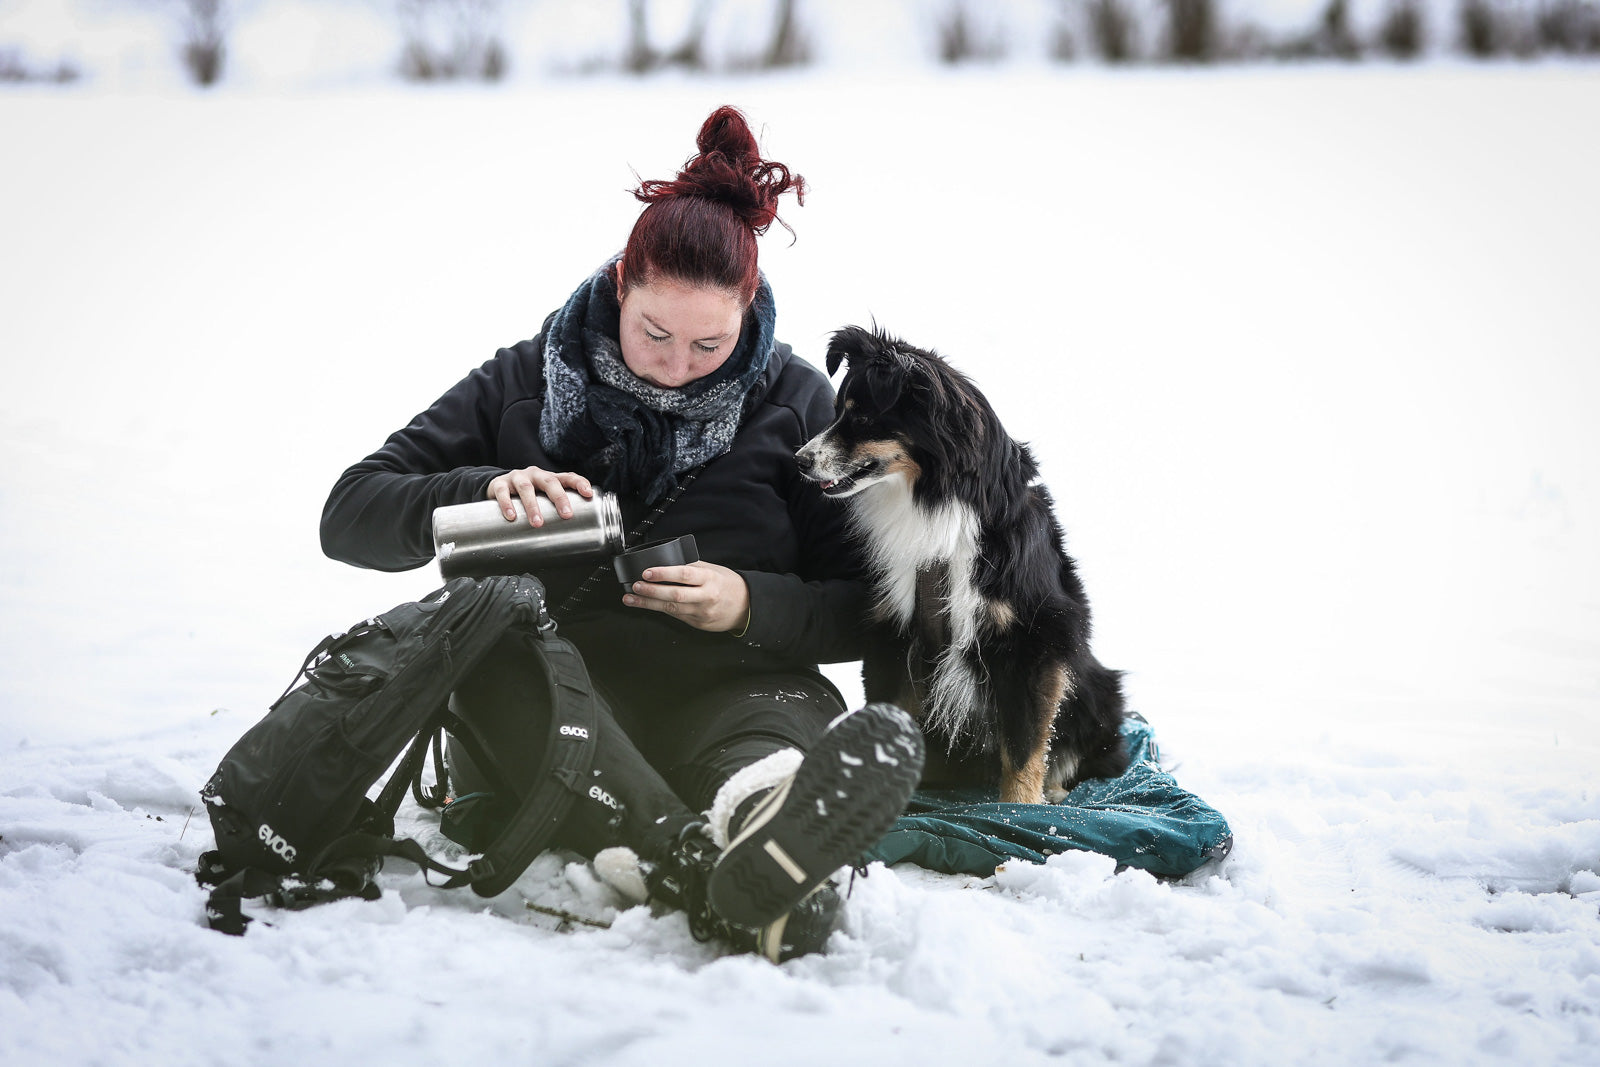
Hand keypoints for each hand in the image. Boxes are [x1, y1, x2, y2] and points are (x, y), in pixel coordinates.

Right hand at [486, 466, 593, 525]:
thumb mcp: (543, 498)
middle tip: (566, 515)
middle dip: (559, 498)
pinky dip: (507, 504)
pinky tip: (511, 517)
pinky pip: (503, 492)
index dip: (579, 483)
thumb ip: (556, 511)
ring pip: (526, 488)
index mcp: (549, 478)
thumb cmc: (528, 496)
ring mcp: (517, 477)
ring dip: (533, 506)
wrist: (498, 486)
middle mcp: (535, 475)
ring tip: (537, 523)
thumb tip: (575, 536)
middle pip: (549, 482)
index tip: (588, 494)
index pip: (568, 477)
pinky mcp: (499, 484)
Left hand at [623, 562, 750, 633]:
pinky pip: (676, 616)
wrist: (746, 607)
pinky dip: (659, 610)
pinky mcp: (697, 623)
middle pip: (675, 595)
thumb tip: (666, 562)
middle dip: (652, 591)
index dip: (664, 574)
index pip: (684, 575)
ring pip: (671, 608)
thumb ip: (692, 567)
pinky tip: (646, 606)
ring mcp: (701, 612)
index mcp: (709, 578)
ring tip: (631, 598)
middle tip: (636, 586)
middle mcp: (705, 596)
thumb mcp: (713, 570)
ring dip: (648, 604)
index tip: (647, 572)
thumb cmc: (728, 585)